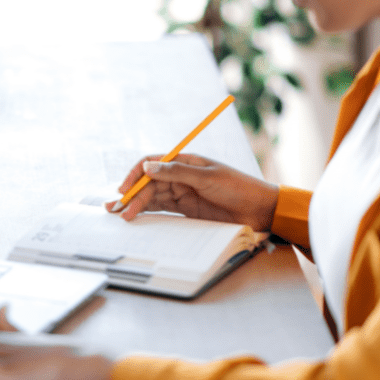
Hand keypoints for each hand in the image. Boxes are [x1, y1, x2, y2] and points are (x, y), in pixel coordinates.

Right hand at [106, 153, 278, 231]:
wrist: (260, 210)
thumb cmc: (238, 187)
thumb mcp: (208, 177)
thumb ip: (177, 173)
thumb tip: (148, 167)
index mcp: (185, 162)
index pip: (153, 163)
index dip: (135, 175)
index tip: (124, 189)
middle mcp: (181, 176)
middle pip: (149, 183)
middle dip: (132, 194)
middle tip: (118, 209)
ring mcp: (183, 194)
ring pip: (153, 197)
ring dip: (137, 205)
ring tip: (123, 216)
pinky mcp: (187, 210)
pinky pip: (163, 209)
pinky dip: (149, 213)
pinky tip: (137, 218)